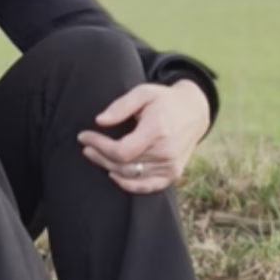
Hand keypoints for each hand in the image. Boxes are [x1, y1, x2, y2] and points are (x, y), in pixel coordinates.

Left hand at [77, 80, 210, 192]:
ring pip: (130, 176)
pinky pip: (147, 187)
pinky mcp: (173, 174)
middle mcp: (166, 152)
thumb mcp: (143, 92)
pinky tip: (113, 174)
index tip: (84, 136)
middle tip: (86, 147)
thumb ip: (120, 106)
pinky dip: (128, 185)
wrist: (195, 111)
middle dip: (99, 156)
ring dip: (108, 167)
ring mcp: (171, 166)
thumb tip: (100, 121)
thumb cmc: (165, 100)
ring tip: (94, 155)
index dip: (99, 146)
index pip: (121, 150)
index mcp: (158, 131)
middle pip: (123, 165)